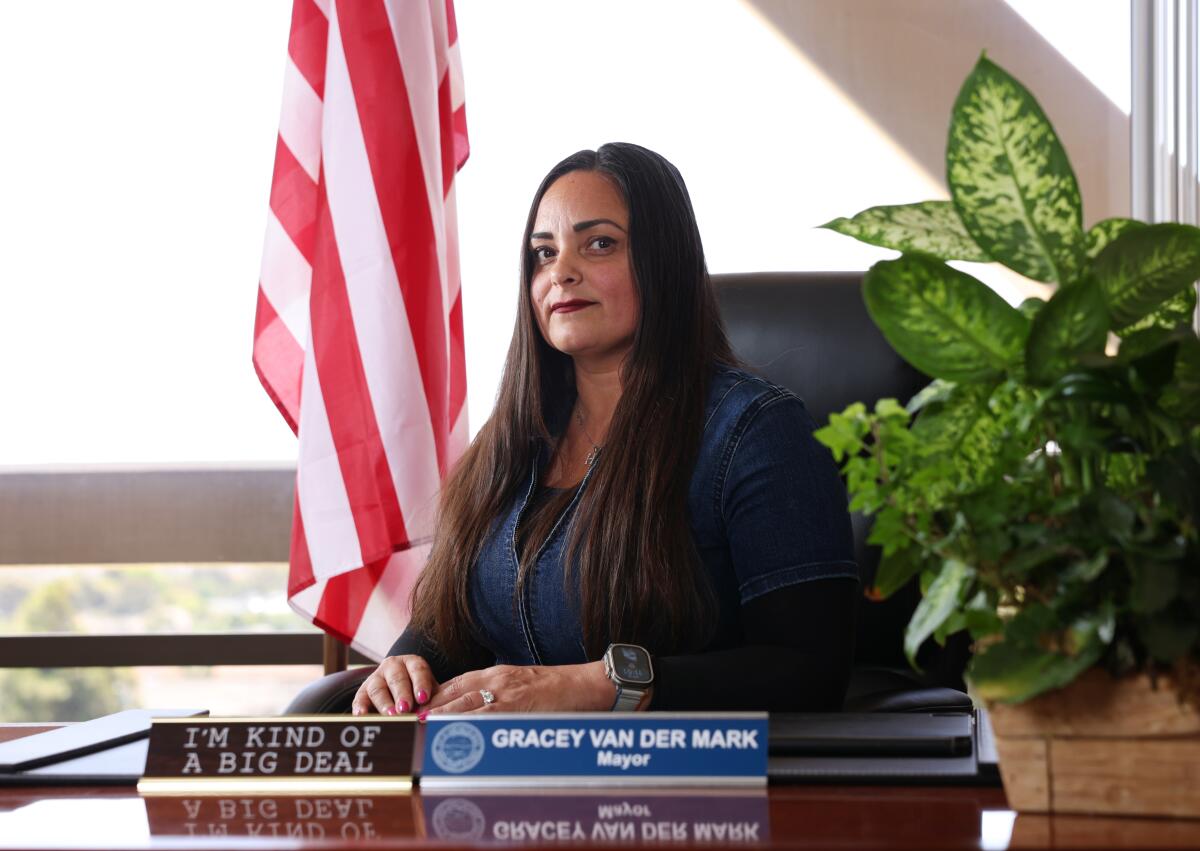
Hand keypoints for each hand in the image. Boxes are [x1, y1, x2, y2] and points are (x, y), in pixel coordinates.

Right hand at [352, 655, 437, 715]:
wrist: (400, 691)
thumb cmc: (418, 693)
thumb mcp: (428, 691)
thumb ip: (431, 700)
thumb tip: (433, 715)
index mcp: (412, 663)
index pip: (418, 669)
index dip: (420, 683)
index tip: (423, 698)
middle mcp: (392, 666)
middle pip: (397, 679)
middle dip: (402, 694)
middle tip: (406, 708)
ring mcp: (376, 677)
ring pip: (378, 689)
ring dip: (384, 703)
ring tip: (391, 715)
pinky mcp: (363, 691)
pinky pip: (360, 698)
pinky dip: (360, 706)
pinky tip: (362, 715)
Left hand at [423, 661, 614, 714]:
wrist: (581, 684)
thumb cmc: (553, 689)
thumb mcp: (519, 685)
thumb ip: (496, 694)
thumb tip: (475, 711)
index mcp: (495, 673)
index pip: (455, 683)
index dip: (432, 695)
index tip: (413, 706)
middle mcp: (494, 679)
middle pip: (452, 691)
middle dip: (426, 704)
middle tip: (404, 717)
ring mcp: (503, 691)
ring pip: (462, 701)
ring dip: (437, 713)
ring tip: (416, 723)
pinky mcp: (514, 704)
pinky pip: (482, 713)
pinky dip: (462, 720)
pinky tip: (448, 728)